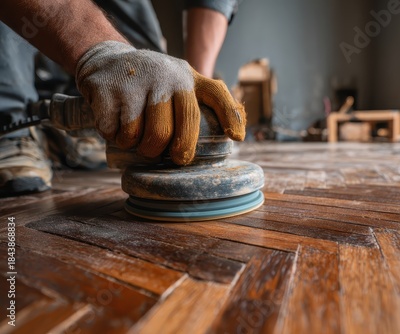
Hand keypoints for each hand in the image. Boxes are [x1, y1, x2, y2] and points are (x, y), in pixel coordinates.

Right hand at [75, 41, 245, 164]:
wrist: (107, 60)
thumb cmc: (152, 83)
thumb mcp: (180, 83)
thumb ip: (202, 103)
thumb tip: (235, 135)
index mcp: (187, 78)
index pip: (216, 94)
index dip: (230, 116)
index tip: (236, 138)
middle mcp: (166, 77)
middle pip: (168, 133)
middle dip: (165, 152)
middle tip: (163, 155)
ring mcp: (136, 82)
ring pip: (141, 137)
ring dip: (137, 146)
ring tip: (135, 134)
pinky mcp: (108, 90)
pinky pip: (116, 132)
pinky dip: (115, 137)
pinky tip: (116, 123)